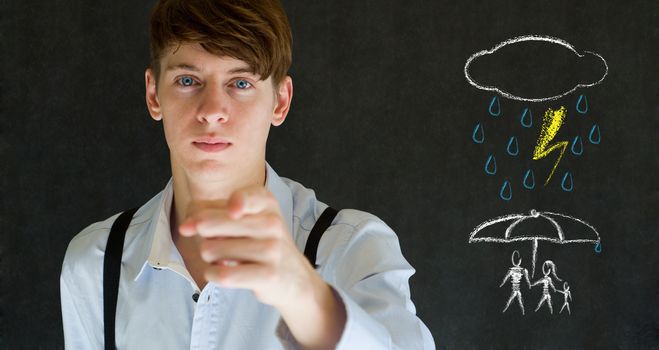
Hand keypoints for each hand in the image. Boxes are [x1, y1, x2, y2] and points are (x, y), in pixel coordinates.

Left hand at [178, 186, 318, 308]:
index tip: (231, 211)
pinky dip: (212, 274)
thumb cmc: (261, 244)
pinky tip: (220, 272)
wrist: (293, 277)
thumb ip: (211, 213)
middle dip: (201, 236)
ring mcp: (271, 249)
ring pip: (211, 250)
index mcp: (265, 202)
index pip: (241, 197)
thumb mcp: (245, 219)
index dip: (229, 204)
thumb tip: (186, 226)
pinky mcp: (268, 275)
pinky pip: (223, 275)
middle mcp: (271, 222)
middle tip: (214, 242)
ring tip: (224, 258)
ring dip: (208, 257)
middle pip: (209, 224)